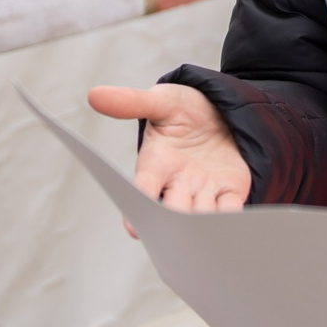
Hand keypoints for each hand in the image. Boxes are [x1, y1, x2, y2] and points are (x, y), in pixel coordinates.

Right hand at [86, 83, 252, 235]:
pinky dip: (230, 217)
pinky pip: (229, 208)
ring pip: (200, 214)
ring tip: (205, 231)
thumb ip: (132, 102)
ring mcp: (204, 188)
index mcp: (157, 163)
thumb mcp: (161, 100)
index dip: (138, 205)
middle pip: (172, 209)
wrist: (222, 110)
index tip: (135, 225)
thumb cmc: (186, 109)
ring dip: (202, 225)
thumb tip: (95, 95)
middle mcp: (178, 182)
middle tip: (178, 232)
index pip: (143, 187)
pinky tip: (232, 224)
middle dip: (174, 221)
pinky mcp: (230, 189)